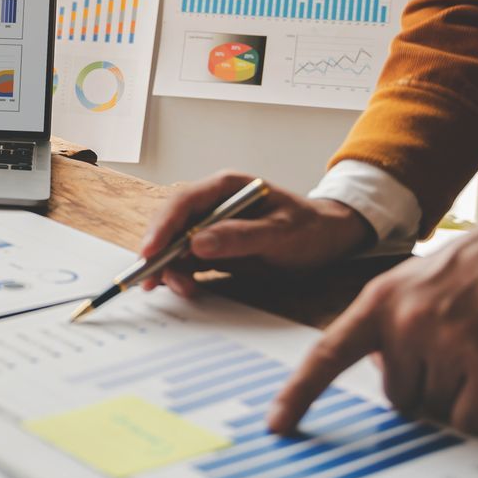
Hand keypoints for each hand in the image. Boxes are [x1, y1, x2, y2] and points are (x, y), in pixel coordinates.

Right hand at [139, 171, 374, 295]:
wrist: (329, 240)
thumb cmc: (310, 228)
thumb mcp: (281, 232)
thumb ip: (240, 236)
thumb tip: (197, 243)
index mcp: (226, 188)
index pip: (183, 202)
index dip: (162, 226)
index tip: (150, 251)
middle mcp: (213, 205)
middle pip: (172, 225)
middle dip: (158, 252)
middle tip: (149, 279)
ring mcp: (211, 227)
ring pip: (175, 246)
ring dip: (169, 268)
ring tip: (177, 289)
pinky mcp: (214, 249)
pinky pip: (188, 261)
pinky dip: (180, 275)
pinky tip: (181, 288)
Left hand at [269, 193, 477, 436]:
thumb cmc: (476, 267)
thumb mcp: (413, 282)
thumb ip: (386, 326)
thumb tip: (381, 376)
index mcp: (379, 301)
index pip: (328, 354)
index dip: (299, 394)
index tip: (278, 426)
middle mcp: (406, 323)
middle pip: (398, 397)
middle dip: (423, 384)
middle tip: (454, 345)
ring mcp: (447, 343)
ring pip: (435, 410)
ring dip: (456, 393)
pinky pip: (469, 419)